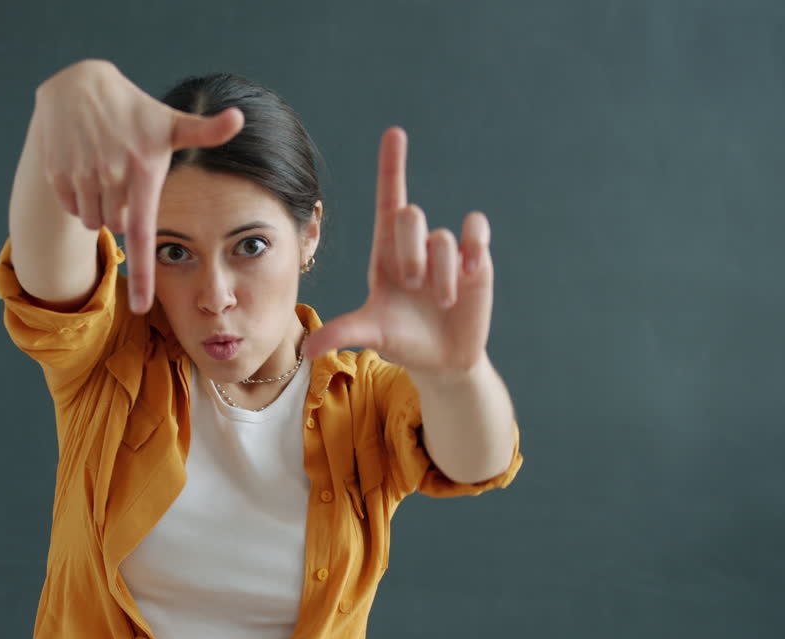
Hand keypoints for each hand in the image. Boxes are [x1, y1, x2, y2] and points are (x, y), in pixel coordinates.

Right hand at [32, 60, 243, 312]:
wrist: (78, 87)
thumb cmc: (134, 110)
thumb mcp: (169, 121)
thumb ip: (205, 131)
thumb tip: (240, 119)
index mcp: (143, 171)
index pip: (142, 234)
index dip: (141, 275)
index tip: (140, 308)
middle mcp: (111, 176)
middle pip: (117, 227)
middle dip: (123, 213)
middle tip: (125, 180)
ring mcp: (80, 175)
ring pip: (93, 221)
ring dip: (100, 208)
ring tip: (106, 173)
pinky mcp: (56, 174)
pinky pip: (72, 208)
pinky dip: (80, 199)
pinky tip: (86, 170)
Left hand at [302, 127, 494, 377]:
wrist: (441, 359)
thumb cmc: (400, 339)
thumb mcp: (370, 334)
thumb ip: (341, 334)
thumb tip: (307, 349)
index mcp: (386, 251)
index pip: (390, 198)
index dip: (392, 165)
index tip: (394, 132)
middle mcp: (416, 243)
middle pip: (411, 215)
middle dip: (410, 251)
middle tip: (412, 284)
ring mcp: (447, 251)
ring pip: (444, 236)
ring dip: (440, 274)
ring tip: (441, 302)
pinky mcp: (476, 259)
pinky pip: (477, 231)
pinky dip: (474, 247)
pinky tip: (469, 273)